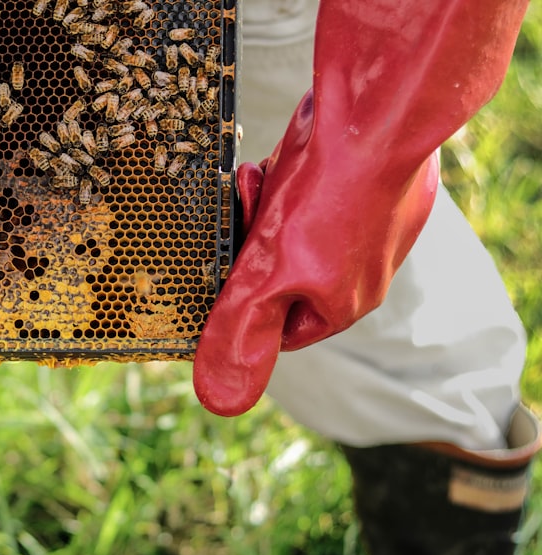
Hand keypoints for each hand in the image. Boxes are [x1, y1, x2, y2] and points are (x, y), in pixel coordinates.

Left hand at [193, 91, 436, 415]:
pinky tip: (280, 162)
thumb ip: (241, 331)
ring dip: (263, 207)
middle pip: (277, 274)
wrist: (375, 114)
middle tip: (242, 213)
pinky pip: (306, 191)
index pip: (276, 329)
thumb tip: (219, 399)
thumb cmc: (325, 201)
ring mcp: (365, 224)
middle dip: (251, 244)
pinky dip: (283, 177)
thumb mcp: (267, 277)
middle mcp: (361, 271)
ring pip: (288, 229)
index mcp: (343, 305)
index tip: (227, 271)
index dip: (242, 302)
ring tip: (262, 183)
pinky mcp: (363, 183)